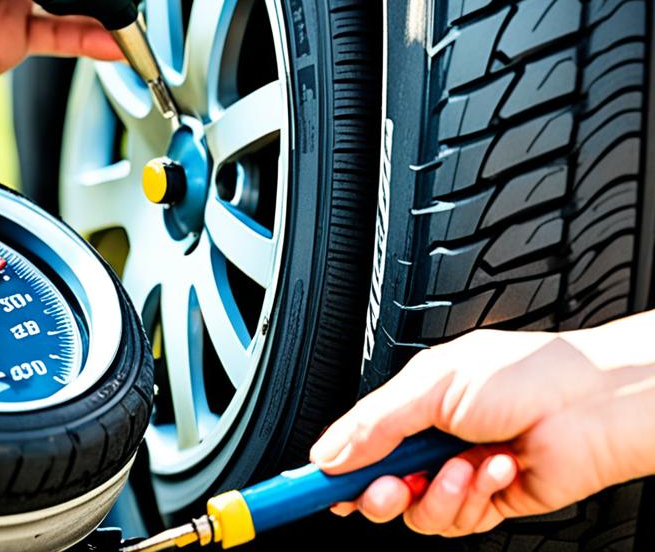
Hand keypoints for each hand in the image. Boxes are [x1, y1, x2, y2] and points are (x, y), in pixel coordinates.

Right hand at [309, 313, 654, 536]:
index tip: (302, 486)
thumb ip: (375, 422)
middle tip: (387, 486)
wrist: (590, 403)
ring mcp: (456, 473)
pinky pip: (456, 520)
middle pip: (376, 486)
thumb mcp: (431, 384)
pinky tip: (491, 467)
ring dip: (435, 493)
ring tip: (460, 463)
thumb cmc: (525, 372)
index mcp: (410, 404)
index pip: (354, 442)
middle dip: (377, 492)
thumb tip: (331, 451)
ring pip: (415, 512)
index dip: (329, 467)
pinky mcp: (486, 502)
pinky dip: (471, 497)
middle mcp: (430, 440)